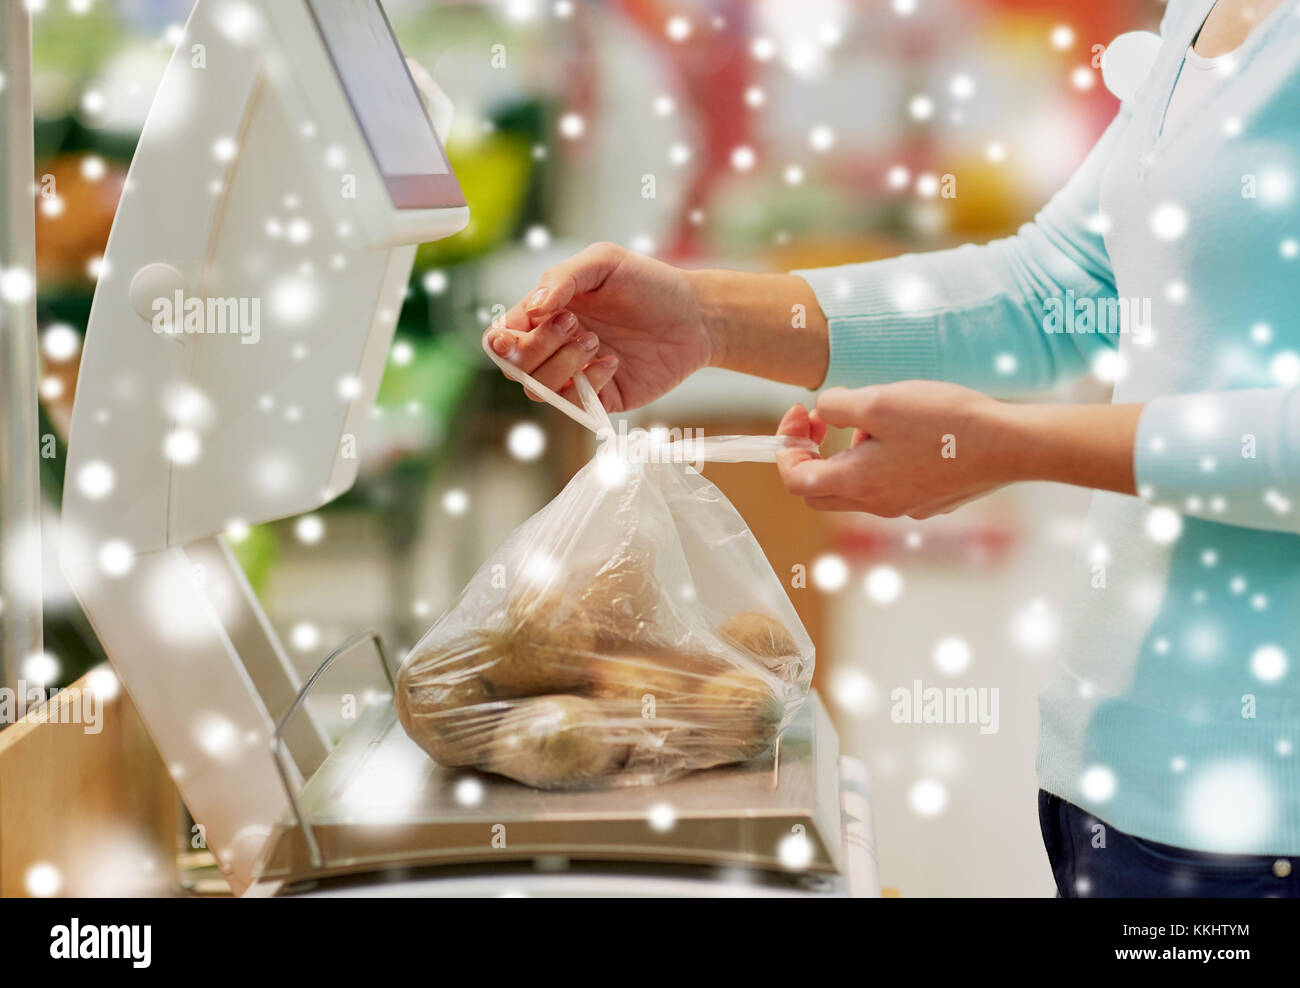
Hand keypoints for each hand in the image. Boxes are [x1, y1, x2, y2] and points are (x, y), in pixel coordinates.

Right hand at [484, 242, 712, 411]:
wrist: (697, 315)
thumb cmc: (649, 283)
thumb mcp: (604, 262)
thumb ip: (562, 278)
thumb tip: (533, 309)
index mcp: (546, 314)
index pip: (503, 336)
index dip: (503, 339)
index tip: (526, 326)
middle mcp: (555, 347)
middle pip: (514, 366)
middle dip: (538, 347)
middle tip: (575, 324)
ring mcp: (576, 375)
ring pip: (539, 389)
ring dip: (563, 364)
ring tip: (596, 342)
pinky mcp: (601, 398)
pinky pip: (574, 404)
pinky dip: (589, 383)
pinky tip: (614, 362)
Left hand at [776, 382, 1017, 518]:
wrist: (1010, 446)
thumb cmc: (945, 423)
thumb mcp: (879, 400)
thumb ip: (837, 406)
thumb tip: (822, 411)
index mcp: (856, 483)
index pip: (795, 480)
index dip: (787, 446)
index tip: (800, 414)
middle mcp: (876, 504)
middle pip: (819, 491)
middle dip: (811, 454)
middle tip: (823, 421)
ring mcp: (904, 506)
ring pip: (855, 487)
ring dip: (848, 454)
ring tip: (877, 418)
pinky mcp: (929, 501)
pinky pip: (888, 485)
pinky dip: (880, 461)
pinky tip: (908, 432)